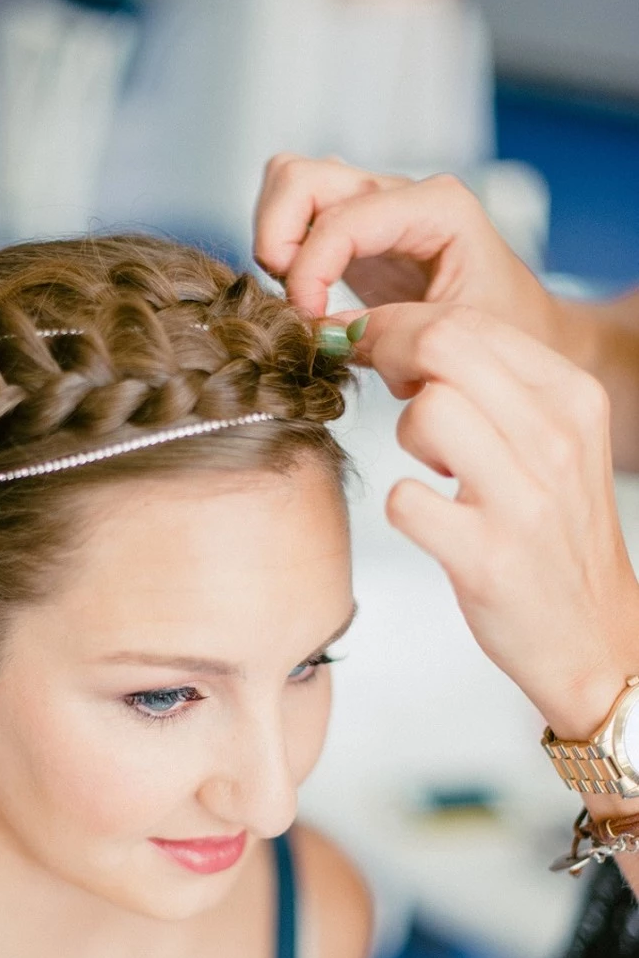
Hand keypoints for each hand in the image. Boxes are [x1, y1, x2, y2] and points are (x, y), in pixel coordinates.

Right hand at [253, 153, 566, 353]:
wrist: (522, 330)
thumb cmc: (504, 330)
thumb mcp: (456, 339)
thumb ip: (389, 334)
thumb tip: (321, 335)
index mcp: (437, 208)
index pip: (343, 221)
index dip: (309, 273)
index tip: (309, 323)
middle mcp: (400, 193)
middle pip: (301, 177)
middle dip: (277, 238)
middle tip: (292, 300)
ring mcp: (374, 204)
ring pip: (291, 183)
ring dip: (275, 236)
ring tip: (295, 292)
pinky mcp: (356, 229)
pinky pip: (298, 213)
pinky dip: (283, 246)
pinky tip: (303, 293)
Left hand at [352, 301, 638, 740]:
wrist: (593, 636)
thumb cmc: (554, 535)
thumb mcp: (551, 443)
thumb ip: (495, 388)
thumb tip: (405, 341)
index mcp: (572, 398)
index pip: (469, 321)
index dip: (398, 323)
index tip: (364, 340)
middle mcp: (556, 438)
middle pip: (442, 345)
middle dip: (385, 351)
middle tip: (376, 383)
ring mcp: (523, 499)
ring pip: (426, 412)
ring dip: (404, 435)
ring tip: (434, 468)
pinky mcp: (487, 558)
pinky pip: (406, 500)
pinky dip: (404, 508)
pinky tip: (432, 520)